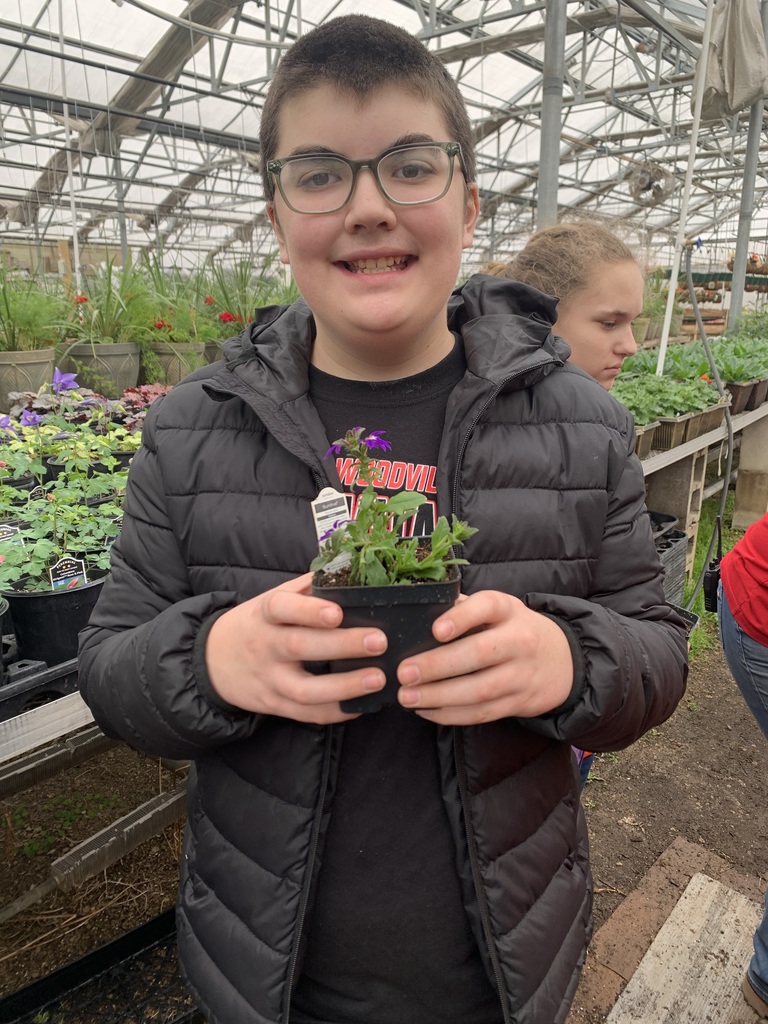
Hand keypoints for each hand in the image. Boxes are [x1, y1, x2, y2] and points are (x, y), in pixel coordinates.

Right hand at [205, 573, 386, 723]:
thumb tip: (349, 570)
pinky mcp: (274, 705)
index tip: (337, 612)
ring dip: (344, 686)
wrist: (213, 661)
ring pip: (304, 689)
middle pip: (300, 646)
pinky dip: (335, 712)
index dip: (308, 610)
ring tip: (378, 678)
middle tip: (378, 641)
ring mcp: (269, 679)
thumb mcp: (271, 599)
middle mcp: (264, 646)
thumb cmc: (256, 624)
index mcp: (265, 614)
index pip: (282, 608)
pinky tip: (363, 705)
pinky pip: (306, 714)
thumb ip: (306, 588)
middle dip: (342, 644)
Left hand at [396, 591, 573, 724]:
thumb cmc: (513, 629)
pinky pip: (482, 713)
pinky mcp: (518, 703)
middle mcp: (519, 641)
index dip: (462, 617)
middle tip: (404, 672)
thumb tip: (418, 613)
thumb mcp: (498, 609)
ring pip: (480, 690)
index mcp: (508, 610)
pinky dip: (450, 715)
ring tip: (407, 696)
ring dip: (439, 696)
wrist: (561, 660)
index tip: (435, 630)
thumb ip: (463, 608)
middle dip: (438, 665)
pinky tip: (424, 710)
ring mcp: (521, 675)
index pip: (487, 607)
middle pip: (480, 653)